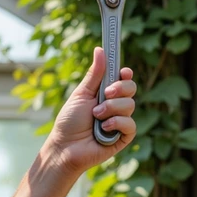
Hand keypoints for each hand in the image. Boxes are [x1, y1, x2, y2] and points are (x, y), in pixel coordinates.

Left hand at [42, 47, 136, 179]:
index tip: (123, 72)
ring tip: (96, 117)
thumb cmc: (69, 121)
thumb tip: (100, 49)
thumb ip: (94, 74)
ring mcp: (120, 121)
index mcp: (106, 94)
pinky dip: (117, 124)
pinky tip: (103, 129)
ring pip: (130, 105)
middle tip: (105, 95)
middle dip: (119, 89)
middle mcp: (115, 106)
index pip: (124, 79)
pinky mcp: (123, 137)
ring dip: (111, 109)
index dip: (126, 74)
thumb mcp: (81, 94)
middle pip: (131, 88)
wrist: (65, 147)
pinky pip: (131, 125)